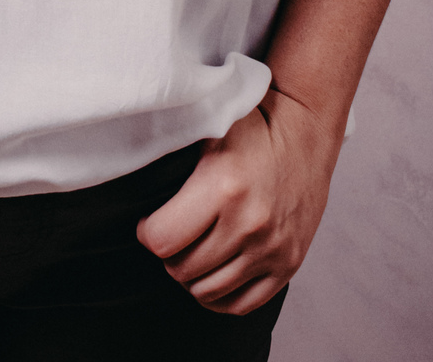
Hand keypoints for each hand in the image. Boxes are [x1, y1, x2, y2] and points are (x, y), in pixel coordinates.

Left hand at [136, 89, 342, 314]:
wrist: (306, 135)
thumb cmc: (252, 127)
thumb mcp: (209, 126)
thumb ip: (174, 147)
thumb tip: (126, 157)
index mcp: (223, 186)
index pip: (161, 239)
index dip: (147, 232)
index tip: (149, 222)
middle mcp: (249, 223)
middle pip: (182, 269)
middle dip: (168, 255)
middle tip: (171, 235)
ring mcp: (271, 249)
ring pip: (208, 292)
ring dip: (191, 276)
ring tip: (191, 251)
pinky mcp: (288, 264)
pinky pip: (243, 305)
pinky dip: (220, 297)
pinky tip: (212, 274)